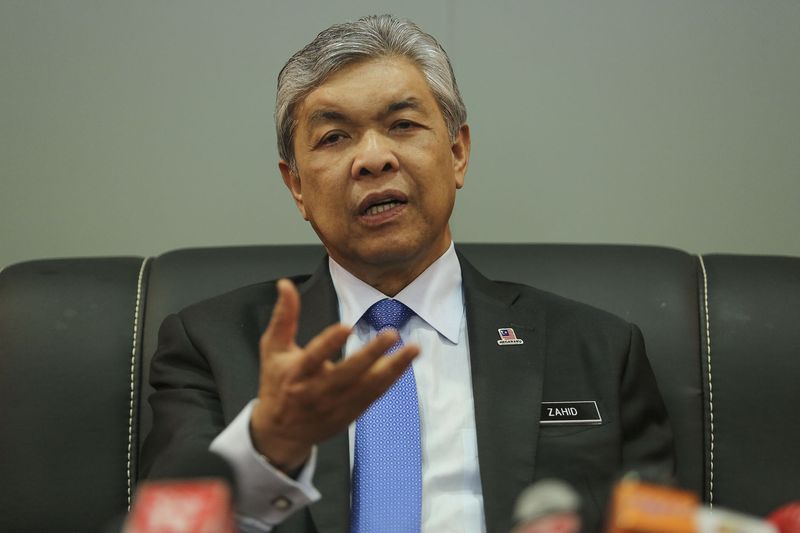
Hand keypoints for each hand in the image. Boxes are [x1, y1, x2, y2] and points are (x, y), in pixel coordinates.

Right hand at [250, 278, 418, 472]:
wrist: (280, 432)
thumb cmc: (277, 383)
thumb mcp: (273, 349)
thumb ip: (284, 316)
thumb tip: (285, 284)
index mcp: (297, 374)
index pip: (314, 357)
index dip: (329, 342)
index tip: (346, 326)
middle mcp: (318, 392)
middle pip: (347, 373)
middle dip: (371, 354)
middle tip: (391, 334)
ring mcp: (336, 405)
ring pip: (368, 386)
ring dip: (393, 368)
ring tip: (413, 349)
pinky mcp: (350, 413)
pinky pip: (375, 395)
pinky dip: (391, 379)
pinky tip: (405, 363)